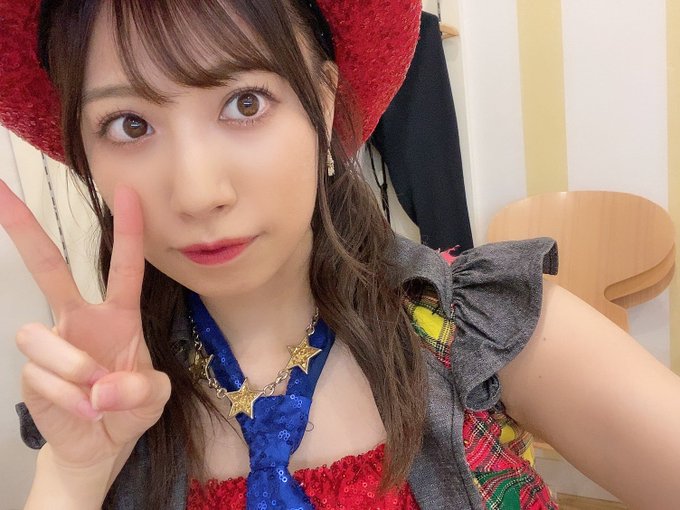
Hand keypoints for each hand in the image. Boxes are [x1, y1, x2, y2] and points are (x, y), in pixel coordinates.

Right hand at [0, 181, 169, 474]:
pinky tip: (85, 410)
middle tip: (0, 191)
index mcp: (118, 315)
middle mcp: (79, 320)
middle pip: (49, 267)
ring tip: (98, 396)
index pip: (123, 267)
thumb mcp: (154, 398)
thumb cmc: (131, 409)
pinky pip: (41, 375)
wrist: (102, 444)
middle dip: (25, 230)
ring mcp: (52, 343)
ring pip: (39, 334)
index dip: (128, 232)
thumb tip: (104, 384)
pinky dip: (69, 397)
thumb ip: (142, 389)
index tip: (129, 194)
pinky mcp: (31, 373)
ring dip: (73, 367)